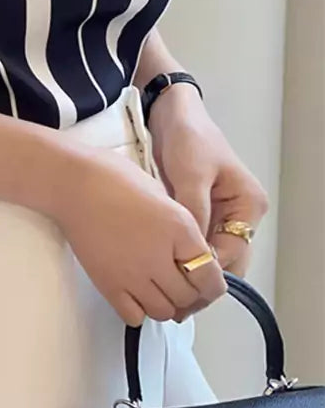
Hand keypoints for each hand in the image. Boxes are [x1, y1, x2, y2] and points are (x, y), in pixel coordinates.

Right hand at [51, 140, 227, 326]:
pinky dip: (139, 310)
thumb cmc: (114, 178)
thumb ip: (181, 228)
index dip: (213, 283)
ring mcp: (134, 275)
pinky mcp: (109, 285)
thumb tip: (188, 254)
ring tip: (158, 286)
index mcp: (180, 229)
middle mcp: (161, 257)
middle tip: (181, 281)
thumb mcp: (162, 194)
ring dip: (167, 303)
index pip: (212, 278)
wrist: (74, 183)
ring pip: (165, 312)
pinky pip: (135, 316)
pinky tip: (135, 290)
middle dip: (191, 293)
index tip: (205, 278)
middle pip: (189, 298)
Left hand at [148, 84, 269, 319]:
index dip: (208, 272)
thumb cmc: (188, 138)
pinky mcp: (197, 211)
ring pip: (207, 254)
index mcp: (248, 205)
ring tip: (161, 283)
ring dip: (188, 269)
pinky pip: (193, 241)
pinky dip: (179, 253)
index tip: (180, 285)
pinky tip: (159, 264)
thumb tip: (192, 254)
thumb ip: (194, 213)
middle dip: (199, 278)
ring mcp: (218, 214)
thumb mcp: (192, 175)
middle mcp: (238, 215)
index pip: (233, 253)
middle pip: (224, 259)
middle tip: (170, 295)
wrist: (170, 112)